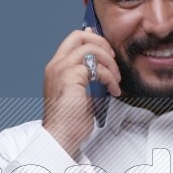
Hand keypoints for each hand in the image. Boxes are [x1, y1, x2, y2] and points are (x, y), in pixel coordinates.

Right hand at [42, 28, 121, 156]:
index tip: (107, 49)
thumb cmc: (69, 122)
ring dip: (109, 62)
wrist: (61, 136)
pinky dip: (110, 77)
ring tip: (116, 79)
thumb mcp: (79, 94)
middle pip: (79, 36)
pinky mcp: (72, 76)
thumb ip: (86, 79)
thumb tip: (99, 70)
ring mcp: (62, 69)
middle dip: (101, 42)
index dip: (92, 39)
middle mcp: (56, 65)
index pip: (73, 42)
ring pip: (91, 48)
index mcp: (56, 68)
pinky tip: (113, 89)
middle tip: (113, 58)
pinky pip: (97, 68)